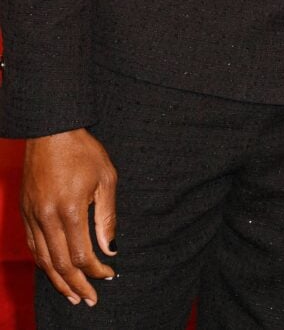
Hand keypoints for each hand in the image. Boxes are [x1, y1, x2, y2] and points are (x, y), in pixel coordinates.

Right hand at [22, 128, 116, 305]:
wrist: (51, 130)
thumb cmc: (83, 151)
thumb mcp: (106, 178)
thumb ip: (107, 216)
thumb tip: (111, 248)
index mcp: (70, 210)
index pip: (82, 255)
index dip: (96, 270)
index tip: (109, 274)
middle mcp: (47, 217)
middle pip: (61, 264)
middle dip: (78, 285)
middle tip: (91, 299)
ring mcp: (32, 216)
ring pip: (44, 259)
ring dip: (58, 281)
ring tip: (73, 295)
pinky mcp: (25, 211)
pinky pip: (33, 246)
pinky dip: (44, 263)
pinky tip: (54, 271)